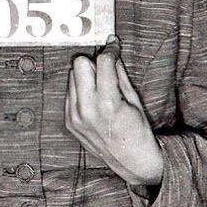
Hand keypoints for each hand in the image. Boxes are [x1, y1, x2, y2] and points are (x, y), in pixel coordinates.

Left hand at [65, 35, 163, 185]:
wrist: (130, 160)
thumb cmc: (137, 130)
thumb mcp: (134, 99)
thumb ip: (119, 72)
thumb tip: (112, 49)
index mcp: (107, 103)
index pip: (102, 62)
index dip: (110, 50)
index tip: (114, 46)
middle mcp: (86, 110)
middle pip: (79, 64)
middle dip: (93, 62)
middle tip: (106, 68)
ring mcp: (75, 117)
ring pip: (72, 76)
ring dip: (86, 75)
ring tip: (101, 87)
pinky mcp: (69, 121)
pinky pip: (69, 93)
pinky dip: (81, 90)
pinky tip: (94, 99)